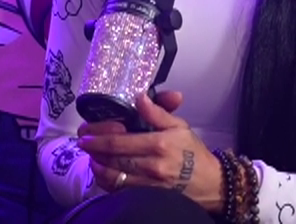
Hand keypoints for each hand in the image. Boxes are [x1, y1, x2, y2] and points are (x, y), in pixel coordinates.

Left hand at [78, 91, 221, 210]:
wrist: (212, 184)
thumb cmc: (194, 153)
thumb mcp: (180, 126)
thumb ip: (158, 112)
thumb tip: (139, 97)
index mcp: (159, 144)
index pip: (119, 141)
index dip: (98, 138)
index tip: (85, 133)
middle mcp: (152, 166)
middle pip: (112, 159)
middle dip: (93, 150)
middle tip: (83, 142)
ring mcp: (150, 185)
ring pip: (114, 177)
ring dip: (98, 167)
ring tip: (91, 157)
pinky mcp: (150, 198)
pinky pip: (121, 192)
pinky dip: (108, 183)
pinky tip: (103, 173)